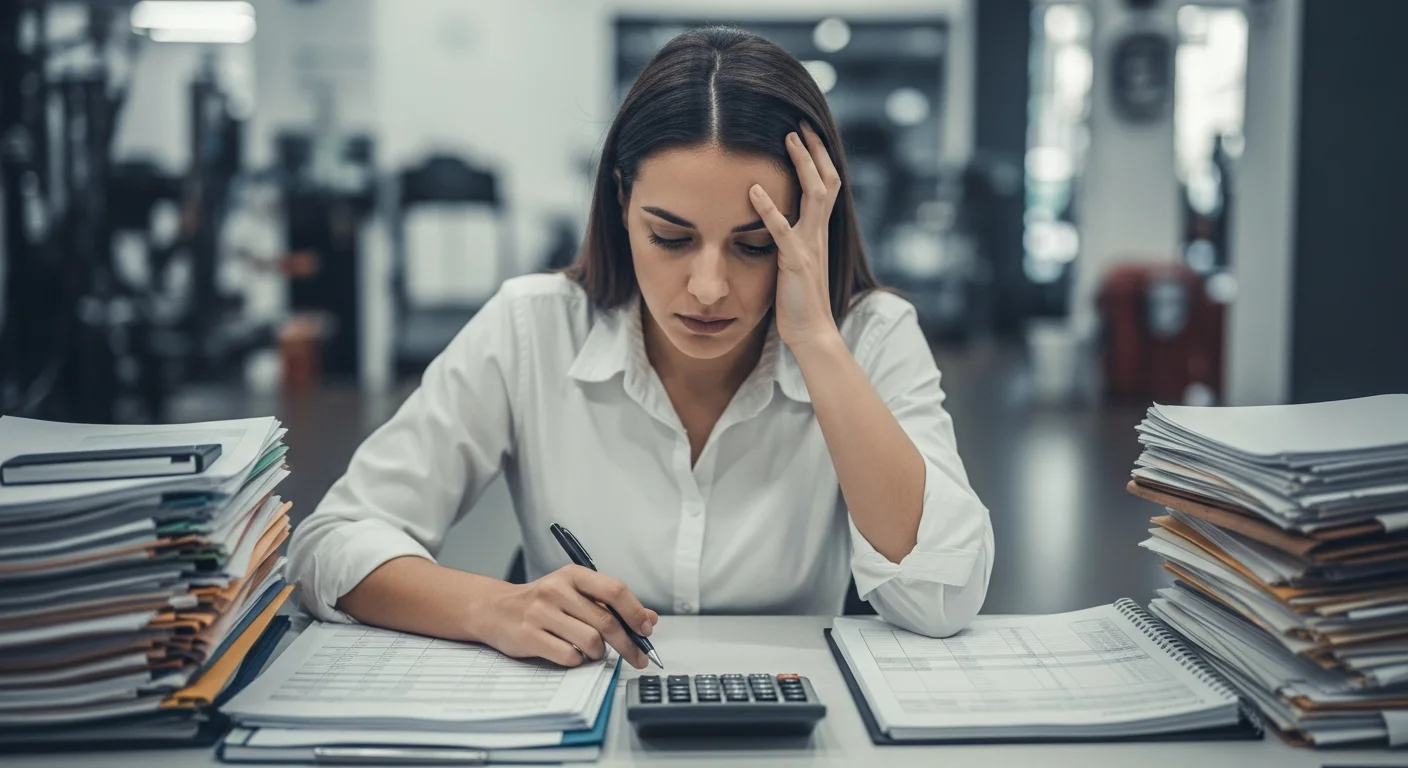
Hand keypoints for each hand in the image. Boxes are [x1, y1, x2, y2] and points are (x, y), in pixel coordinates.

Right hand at [478, 565, 659, 668]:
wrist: (496, 609)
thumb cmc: (543, 603)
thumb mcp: (575, 593)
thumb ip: (610, 604)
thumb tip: (649, 619)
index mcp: (573, 575)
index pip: (614, 590)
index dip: (635, 612)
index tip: (647, 629)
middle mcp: (557, 590)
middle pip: (606, 622)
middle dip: (628, 645)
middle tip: (639, 658)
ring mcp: (541, 613)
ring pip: (590, 641)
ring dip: (599, 653)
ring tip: (594, 652)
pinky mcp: (529, 636)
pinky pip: (569, 656)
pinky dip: (578, 660)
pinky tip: (573, 654)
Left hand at [749, 122, 843, 352]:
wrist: (812, 331)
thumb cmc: (799, 300)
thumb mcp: (795, 261)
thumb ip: (791, 238)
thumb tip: (777, 219)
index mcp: (819, 232)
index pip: (827, 185)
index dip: (819, 158)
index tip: (806, 133)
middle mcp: (819, 233)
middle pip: (827, 180)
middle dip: (815, 150)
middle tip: (801, 123)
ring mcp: (810, 246)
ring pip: (815, 195)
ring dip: (802, 165)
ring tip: (788, 139)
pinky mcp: (795, 262)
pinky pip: (783, 230)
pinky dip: (769, 208)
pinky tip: (754, 190)